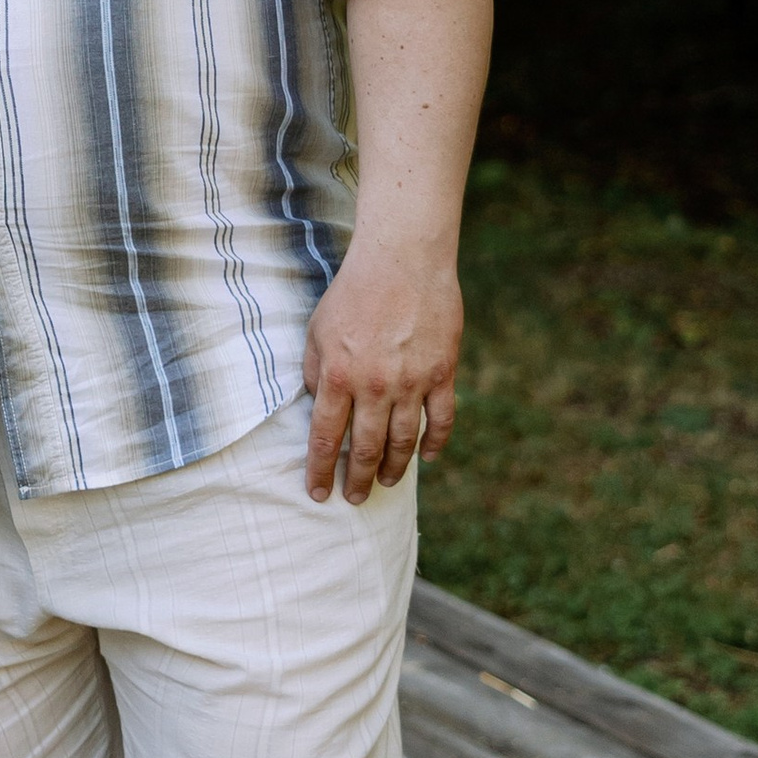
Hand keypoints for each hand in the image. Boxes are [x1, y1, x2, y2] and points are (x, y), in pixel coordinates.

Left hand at [302, 233, 464, 503]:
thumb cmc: (353, 292)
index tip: (318, 493)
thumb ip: (315, 373)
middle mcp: (374, 386)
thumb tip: (319, 406)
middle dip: (356, 480)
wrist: (402, 259)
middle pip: (364, 449)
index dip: (319, 471)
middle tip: (354, 498)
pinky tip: (428, 457)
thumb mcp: (316, 330)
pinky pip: (441, 419)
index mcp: (338, 376)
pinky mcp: (442, 372)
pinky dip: (435, 443)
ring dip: (393, 468)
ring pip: (403, 441)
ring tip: (385, 482)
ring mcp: (412, 382)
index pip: (324, 438)